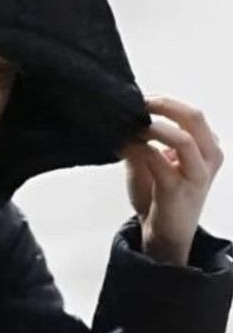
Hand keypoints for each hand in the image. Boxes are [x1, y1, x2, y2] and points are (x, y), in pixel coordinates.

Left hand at [123, 97, 223, 265]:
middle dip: (162, 106)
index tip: (137, 99)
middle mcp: (209, 158)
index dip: (163, 101)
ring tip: (133, 127)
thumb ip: (141, 138)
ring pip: (183, 138)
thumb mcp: (148, 159)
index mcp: (206, 147)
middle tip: (137, 105)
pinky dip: (139, 149)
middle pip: (194, 117)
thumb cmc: (159, 193)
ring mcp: (196, 175)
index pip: (191, 113)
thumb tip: (123, 117)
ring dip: (153, 127)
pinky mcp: (177, 190)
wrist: (163, 232)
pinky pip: (159, 161)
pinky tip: (126, 147)